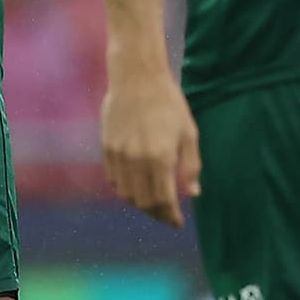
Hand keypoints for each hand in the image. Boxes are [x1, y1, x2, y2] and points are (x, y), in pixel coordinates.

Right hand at [101, 63, 200, 225]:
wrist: (137, 77)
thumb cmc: (169, 103)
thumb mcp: (188, 133)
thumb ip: (191, 166)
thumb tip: (193, 194)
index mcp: (160, 157)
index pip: (164, 200)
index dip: (171, 216)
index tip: (177, 222)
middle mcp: (137, 160)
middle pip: (143, 202)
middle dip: (157, 213)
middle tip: (167, 213)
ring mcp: (119, 155)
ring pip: (126, 194)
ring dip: (140, 203)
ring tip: (152, 201)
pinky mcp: (107, 148)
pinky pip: (114, 179)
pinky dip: (125, 188)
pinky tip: (137, 184)